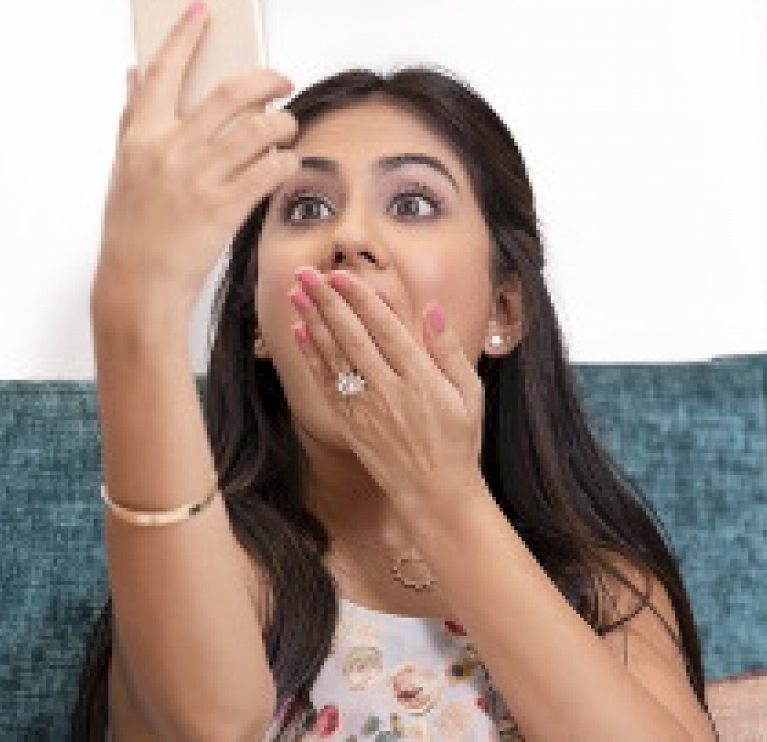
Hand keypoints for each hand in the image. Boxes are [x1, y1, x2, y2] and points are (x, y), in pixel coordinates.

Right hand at [93, 2, 300, 320]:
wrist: (138, 283)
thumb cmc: (132, 227)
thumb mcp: (125, 168)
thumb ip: (133, 118)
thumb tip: (134, 73)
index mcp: (142, 135)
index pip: (163, 70)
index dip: (184, 35)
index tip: (202, 10)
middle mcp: (172, 150)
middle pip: (230, 92)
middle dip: (266, 79)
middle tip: (282, 80)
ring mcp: (201, 178)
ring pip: (261, 129)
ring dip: (284, 124)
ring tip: (288, 129)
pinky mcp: (226, 207)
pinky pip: (270, 170)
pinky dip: (285, 161)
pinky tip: (286, 163)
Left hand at [288, 267, 488, 514]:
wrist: (435, 494)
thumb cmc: (458, 441)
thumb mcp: (469, 393)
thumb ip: (448, 350)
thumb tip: (433, 310)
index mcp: (421, 379)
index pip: (385, 330)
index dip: (361, 301)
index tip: (341, 275)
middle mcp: (389, 391)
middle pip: (352, 338)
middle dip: (327, 302)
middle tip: (306, 273)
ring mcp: (366, 409)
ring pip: (334, 357)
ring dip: (313, 322)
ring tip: (297, 293)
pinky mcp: (350, 424)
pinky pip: (327, 384)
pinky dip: (312, 358)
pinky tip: (300, 333)